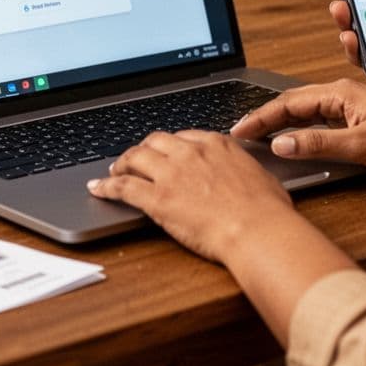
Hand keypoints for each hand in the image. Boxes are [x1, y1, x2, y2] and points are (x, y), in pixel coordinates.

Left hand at [87, 130, 300, 263]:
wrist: (258, 229)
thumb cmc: (268, 211)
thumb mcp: (261, 177)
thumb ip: (243, 170)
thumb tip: (246, 176)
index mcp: (216, 145)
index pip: (184, 136)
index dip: (170, 145)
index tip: (166, 151)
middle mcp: (190, 152)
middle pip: (155, 140)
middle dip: (143, 148)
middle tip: (137, 158)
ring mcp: (171, 173)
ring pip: (135, 157)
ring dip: (122, 163)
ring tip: (115, 171)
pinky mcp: (157, 198)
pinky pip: (123, 187)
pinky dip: (106, 186)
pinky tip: (98, 188)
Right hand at [230, 79, 365, 170]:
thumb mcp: (358, 146)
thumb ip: (316, 145)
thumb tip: (280, 144)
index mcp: (339, 92)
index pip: (287, 102)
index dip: (260, 117)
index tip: (240, 130)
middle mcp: (341, 92)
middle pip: (291, 102)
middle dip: (264, 117)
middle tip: (241, 134)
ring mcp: (348, 103)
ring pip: (304, 110)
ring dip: (280, 121)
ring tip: (258, 135)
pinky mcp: (354, 115)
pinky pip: (317, 117)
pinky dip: (298, 127)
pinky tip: (291, 138)